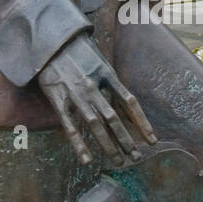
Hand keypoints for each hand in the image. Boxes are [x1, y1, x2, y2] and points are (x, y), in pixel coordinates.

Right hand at [38, 33, 155, 165]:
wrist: (50, 40)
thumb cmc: (78, 51)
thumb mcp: (100, 60)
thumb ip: (111, 82)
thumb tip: (126, 105)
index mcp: (107, 73)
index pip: (130, 102)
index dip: (142, 123)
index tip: (152, 140)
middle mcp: (93, 85)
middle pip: (114, 118)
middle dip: (126, 140)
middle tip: (135, 157)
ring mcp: (75, 93)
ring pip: (95, 124)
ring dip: (108, 145)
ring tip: (118, 161)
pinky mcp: (58, 99)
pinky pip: (70, 126)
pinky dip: (79, 144)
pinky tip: (87, 160)